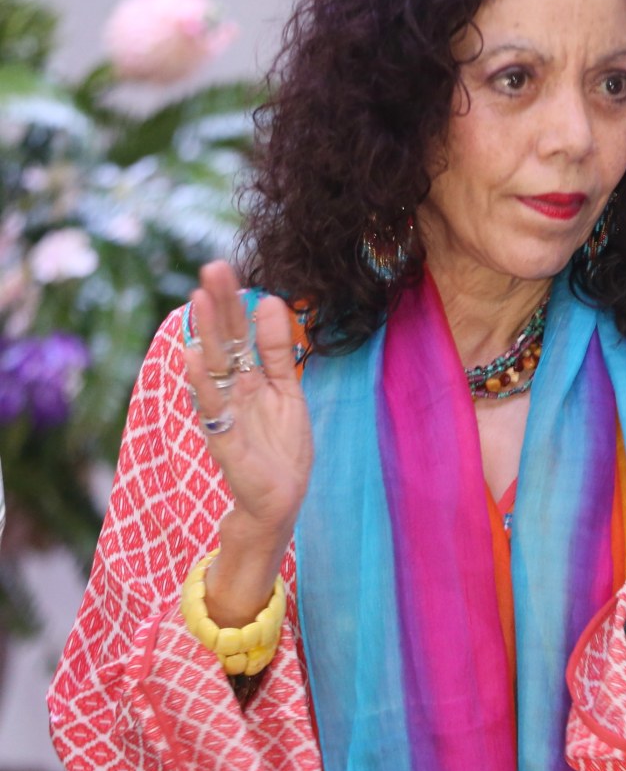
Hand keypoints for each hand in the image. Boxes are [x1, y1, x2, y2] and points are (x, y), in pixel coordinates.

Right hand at [184, 261, 312, 623]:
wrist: (279, 502)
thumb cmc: (281, 449)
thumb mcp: (288, 392)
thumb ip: (280, 351)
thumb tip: (273, 301)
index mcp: (248, 378)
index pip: (238, 333)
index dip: (234, 303)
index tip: (225, 268)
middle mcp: (232, 391)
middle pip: (223, 342)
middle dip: (218, 306)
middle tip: (210, 268)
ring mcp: (225, 413)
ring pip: (213, 367)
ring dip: (206, 334)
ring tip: (199, 299)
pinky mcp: (225, 440)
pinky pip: (212, 407)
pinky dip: (202, 383)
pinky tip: (192, 356)